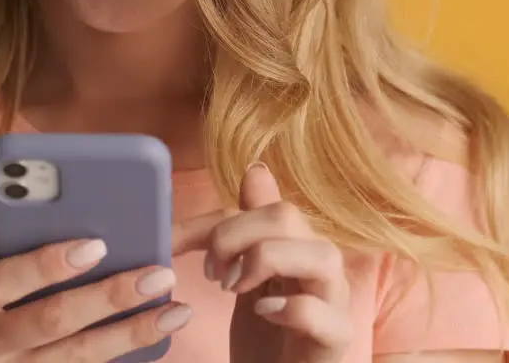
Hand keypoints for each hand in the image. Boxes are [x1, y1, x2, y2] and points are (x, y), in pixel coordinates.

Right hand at [0, 209, 222, 362]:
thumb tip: (8, 195)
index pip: (1, 279)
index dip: (48, 263)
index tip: (97, 244)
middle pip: (50, 321)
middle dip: (109, 297)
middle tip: (160, 274)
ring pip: (74, 358)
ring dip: (130, 334)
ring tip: (175, 309)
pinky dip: (116, 358)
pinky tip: (153, 338)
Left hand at [205, 164, 352, 362]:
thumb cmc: (265, 337)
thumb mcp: (246, 279)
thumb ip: (247, 229)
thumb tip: (256, 171)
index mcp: (299, 244)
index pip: (263, 205)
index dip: (214, 220)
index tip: (172, 243)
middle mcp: (322, 265)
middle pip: (288, 217)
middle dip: (235, 235)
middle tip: (212, 272)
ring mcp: (335, 301)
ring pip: (320, 255)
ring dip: (265, 263)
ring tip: (236, 289)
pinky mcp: (336, 338)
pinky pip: (324, 312)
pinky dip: (290, 307)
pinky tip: (264, 311)